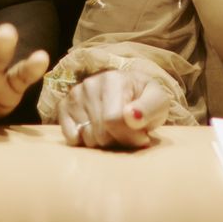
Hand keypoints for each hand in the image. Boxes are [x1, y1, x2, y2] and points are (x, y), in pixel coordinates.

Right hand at [56, 69, 170, 149]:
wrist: (129, 91)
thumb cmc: (145, 99)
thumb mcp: (158, 102)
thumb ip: (149, 109)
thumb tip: (131, 116)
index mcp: (113, 79)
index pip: (113, 121)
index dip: (129, 136)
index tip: (142, 137)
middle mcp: (89, 84)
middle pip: (100, 133)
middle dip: (117, 140)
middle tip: (128, 133)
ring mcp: (75, 95)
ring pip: (86, 137)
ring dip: (102, 142)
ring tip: (114, 130)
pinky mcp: (64, 107)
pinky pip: (70, 137)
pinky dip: (83, 141)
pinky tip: (96, 131)